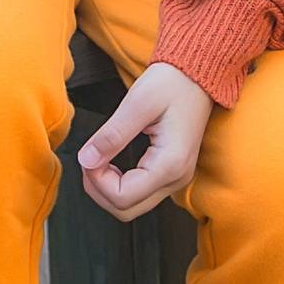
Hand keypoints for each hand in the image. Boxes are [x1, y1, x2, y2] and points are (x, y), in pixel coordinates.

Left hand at [77, 61, 212, 222]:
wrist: (197, 74)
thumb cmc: (172, 82)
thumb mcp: (138, 102)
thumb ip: (112, 135)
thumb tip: (86, 160)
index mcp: (170, 164)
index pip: (123, 196)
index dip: (97, 181)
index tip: (88, 155)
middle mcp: (177, 178)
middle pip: (127, 210)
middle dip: (99, 190)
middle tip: (88, 160)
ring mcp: (176, 177)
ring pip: (133, 206)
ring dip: (108, 190)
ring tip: (98, 160)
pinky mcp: (171, 172)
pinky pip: (140, 193)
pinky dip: (120, 185)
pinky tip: (111, 164)